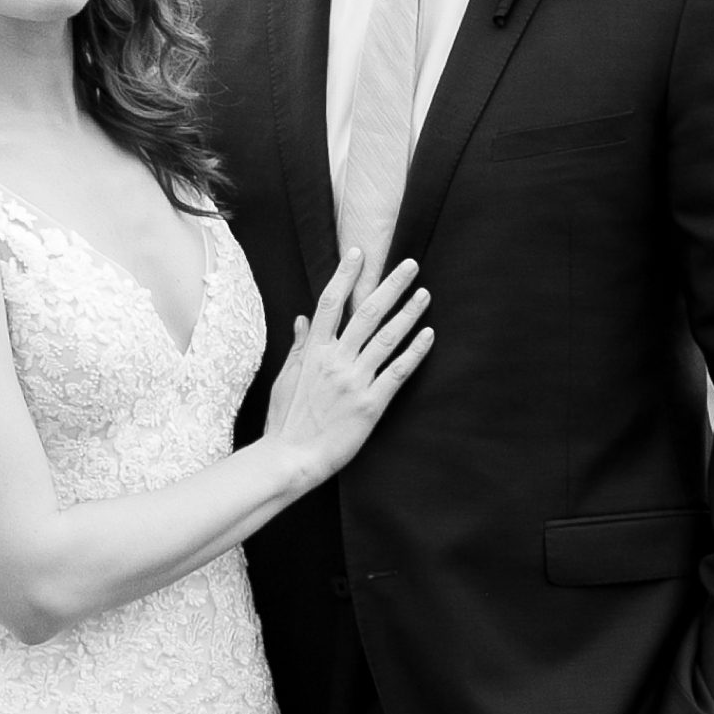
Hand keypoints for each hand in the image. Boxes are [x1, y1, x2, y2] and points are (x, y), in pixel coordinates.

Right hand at [262, 248, 433, 486]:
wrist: (291, 458)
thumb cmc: (285, 421)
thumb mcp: (285, 379)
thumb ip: (298, 347)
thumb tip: (303, 319)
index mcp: (312, 352)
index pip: (330, 303)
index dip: (345, 276)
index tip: (359, 254)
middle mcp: (335, 361)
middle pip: (366, 313)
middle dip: (390, 286)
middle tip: (410, 265)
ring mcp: (354, 381)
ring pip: (387, 338)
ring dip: (408, 313)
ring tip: (424, 294)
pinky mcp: (371, 404)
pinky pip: (398, 372)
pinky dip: (415, 352)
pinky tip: (428, 334)